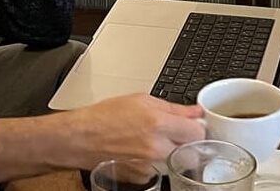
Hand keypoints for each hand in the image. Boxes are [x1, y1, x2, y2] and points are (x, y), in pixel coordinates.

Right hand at [66, 93, 205, 168]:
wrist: (82, 138)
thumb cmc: (105, 116)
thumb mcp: (139, 100)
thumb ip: (171, 108)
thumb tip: (194, 111)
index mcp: (156, 122)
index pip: (197, 132)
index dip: (196, 127)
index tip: (192, 125)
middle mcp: (156, 147)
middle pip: (193, 153)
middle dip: (188, 145)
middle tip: (176, 135)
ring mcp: (151, 166)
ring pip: (177, 164)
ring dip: (172, 154)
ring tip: (153, 141)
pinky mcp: (144, 179)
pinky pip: (161, 172)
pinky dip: (157, 163)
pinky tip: (142, 152)